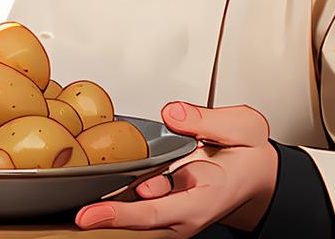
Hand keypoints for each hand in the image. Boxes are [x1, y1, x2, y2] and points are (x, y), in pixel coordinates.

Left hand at [75, 103, 277, 236]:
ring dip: (109, 202)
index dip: (120, 215)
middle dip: (105, 214)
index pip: (154, 213)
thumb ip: (207, 120)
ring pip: (130, 208)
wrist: (256, 175)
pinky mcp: (160, 202)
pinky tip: (99, 185)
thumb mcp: (244, 128)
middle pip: (134, 219)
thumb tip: (172, 114)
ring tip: (85, 201)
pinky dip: (116, 191)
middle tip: (78, 214)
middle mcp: (182, 213)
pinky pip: (133, 198)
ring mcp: (169, 211)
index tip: (89, 215)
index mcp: (202, 199)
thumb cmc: (249, 157)